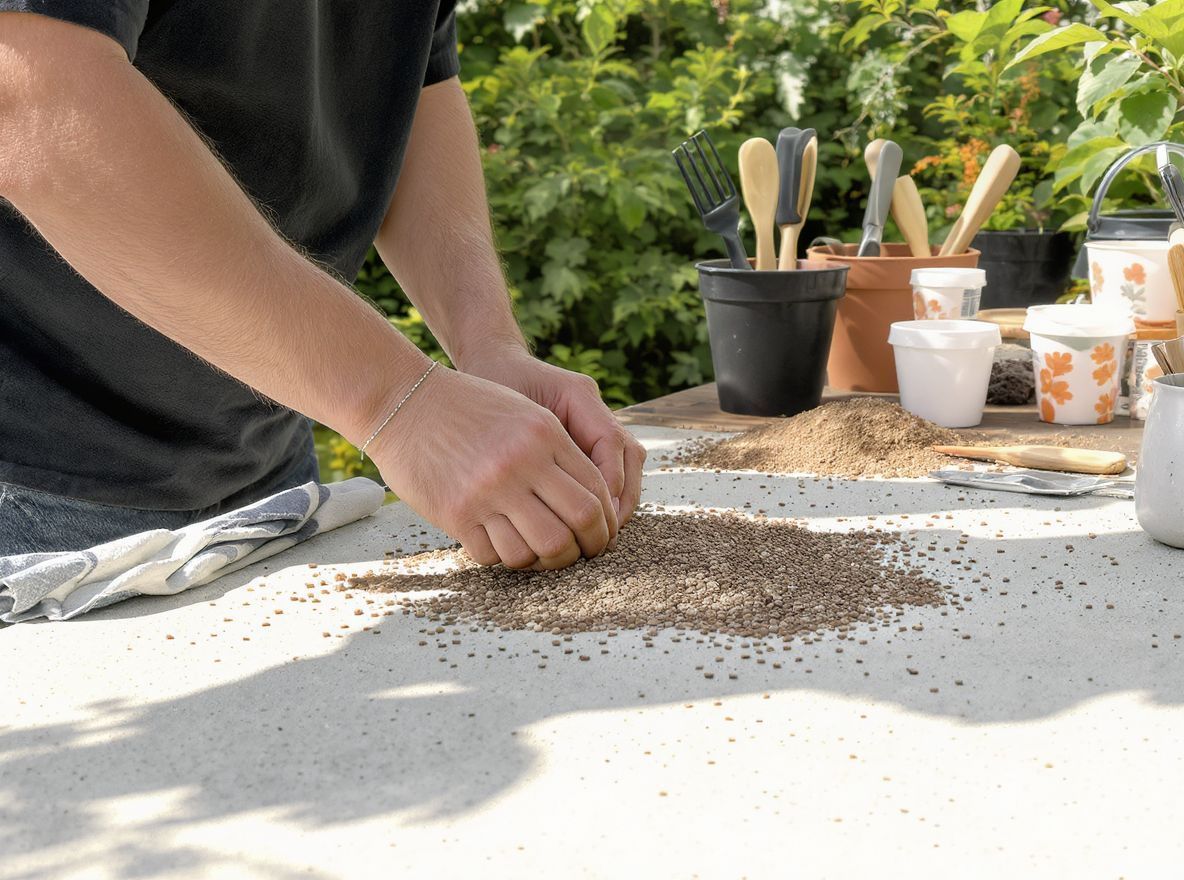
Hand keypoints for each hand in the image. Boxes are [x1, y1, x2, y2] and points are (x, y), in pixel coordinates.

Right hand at [367, 365, 617, 569]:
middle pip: (579, 524)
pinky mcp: (456, 514)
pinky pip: (496, 555)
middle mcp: (521, 464)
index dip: (606, 523)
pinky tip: (502, 545)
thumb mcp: (523, 413)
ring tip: (541, 554)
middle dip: (588, 548)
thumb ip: (560, 450)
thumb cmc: (467, 407)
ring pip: (541, 548)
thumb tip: (596, 501)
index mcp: (544, 435)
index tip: (600, 536)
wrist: (402, 403)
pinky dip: (505, 558)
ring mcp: (488, 491)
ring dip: (546, 561)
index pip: (596, 492)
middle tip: (581, 555)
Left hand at [459, 346, 645, 525]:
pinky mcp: (586, 445)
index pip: (611, 442)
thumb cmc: (493, 384)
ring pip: (626, 469)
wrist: (491, 367)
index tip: (597, 514)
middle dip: (620, 501)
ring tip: (599, 537)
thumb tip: (556, 493)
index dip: (609, 481)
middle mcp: (595, 411)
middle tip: (604, 535)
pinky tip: (585, 529)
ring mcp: (595, 427)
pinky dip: (602, 504)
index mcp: (580, 395)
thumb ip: (530, 443)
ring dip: (617, 506)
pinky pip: (607, 475)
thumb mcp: (504, 411)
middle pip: (630, 458)